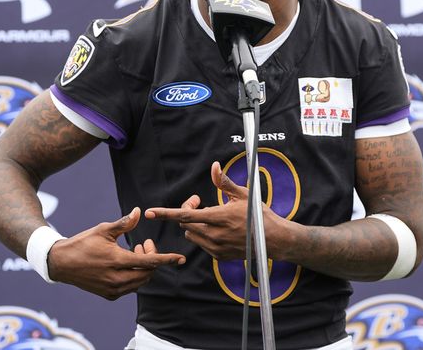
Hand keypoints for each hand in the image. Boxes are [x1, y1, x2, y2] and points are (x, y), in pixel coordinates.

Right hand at [47, 207, 184, 299]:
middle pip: (148, 273)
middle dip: (152, 259)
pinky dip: (135, 277)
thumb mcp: (103, 230)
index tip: (181, 258)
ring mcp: (112, 289)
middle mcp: (116, 278)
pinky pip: (131, 288)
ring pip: (140, 282)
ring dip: (144, 268)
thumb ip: (124, 224)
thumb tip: (139, 212)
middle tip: (143, 244)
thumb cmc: (83, 243)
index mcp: (116, 260)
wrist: (62, 263)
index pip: (149, 262)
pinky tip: (127, 264)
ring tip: (134, 252)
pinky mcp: (109, 295)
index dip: (166, 259)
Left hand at [146, 162, 277, 259]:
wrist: (273, 240)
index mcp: (218, 217)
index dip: (165, 213)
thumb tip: (214, 167)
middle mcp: (215, 234)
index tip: (149, 212)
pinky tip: (217, 230)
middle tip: (198, 203)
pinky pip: (201, 244)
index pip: (185, 215)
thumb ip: (224, 182)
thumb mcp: (243, 195)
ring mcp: (216, 247)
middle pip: (186, 224)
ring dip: (193, 225)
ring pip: (191, 235)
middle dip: (187, 212)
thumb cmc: (258, 214)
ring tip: (209, 217)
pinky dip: (203, 235)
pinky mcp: (219, 256)